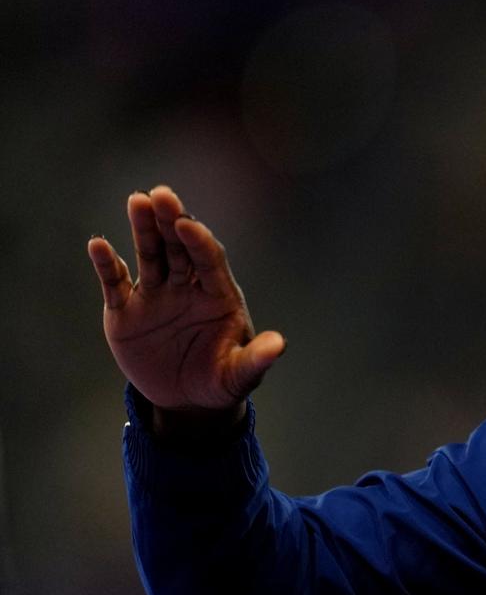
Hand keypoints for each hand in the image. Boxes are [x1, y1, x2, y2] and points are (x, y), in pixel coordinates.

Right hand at [87, 187, 284, 430]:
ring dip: (144, 229)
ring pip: (150, 254)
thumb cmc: (220, 382)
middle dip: (171, 220)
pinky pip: (115, 281)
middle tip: (162, 194)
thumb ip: (255, 359)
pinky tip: (98, 244)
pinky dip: (106, 264)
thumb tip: (278, 345)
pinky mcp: (126, 309)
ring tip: (137, 201)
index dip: (200, 241)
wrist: (185, 400)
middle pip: (179, 247)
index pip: (210, 260)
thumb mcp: (239, 375)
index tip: (188, 224)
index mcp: (218, 295)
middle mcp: (187, 287)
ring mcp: (156, 295)